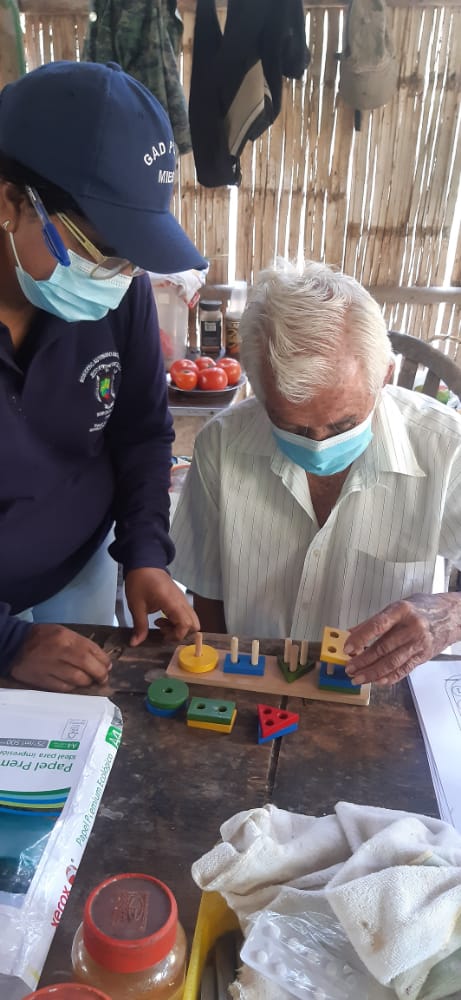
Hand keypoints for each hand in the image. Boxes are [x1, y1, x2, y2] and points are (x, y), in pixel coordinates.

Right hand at [9, 624, 111, 691]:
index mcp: (66, 637)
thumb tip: (101, 660)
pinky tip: (75, 684)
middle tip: (103, 678)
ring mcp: (51, 667)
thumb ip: (81, 644)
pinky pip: (64, 687)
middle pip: (87, 665)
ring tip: (90, 681)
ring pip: (77, 679)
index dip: (103, 660)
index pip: (92, 650)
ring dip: (87, 682)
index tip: (108, 666)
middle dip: (100, 674)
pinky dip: (73, 687)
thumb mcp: (63, 633)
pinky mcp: (43, 680)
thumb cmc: (44, 637)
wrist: (15, 645)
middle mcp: (60, 651)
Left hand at [125, 567, 199, 645]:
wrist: (144, 563)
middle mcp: (181, 601)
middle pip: (194, 624)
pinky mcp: (180, 599)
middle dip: (181, 633)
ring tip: (160, 624)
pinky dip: (178, 620)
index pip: (185, 624)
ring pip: (192, 619)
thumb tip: (135, 643)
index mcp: (172, 602)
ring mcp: (182, 599)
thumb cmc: (140, 581)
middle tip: (163, 632)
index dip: (176, 635)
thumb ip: (139, 626)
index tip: (162, 636)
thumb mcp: (136, 605)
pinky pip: (186, 614)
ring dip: (179, 627)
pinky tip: (162, 617)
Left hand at [344, 593, 460, 685]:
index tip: (348, 648)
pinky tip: (377, 681)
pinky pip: (404, 669)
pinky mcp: (424, 656)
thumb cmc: (422, 608)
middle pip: (384, 648)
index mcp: (402, 610)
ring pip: (392, 662)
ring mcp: (419, 643)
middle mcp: (411, 627)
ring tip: (358, 678)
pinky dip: (390, 677)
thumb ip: (374, 620)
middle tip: (349, 668)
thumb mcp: (398, 606)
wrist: (453, 615)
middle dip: (363, 661)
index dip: (361, 638)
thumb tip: (351, 633)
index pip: (378, 626)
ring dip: (373, 673)